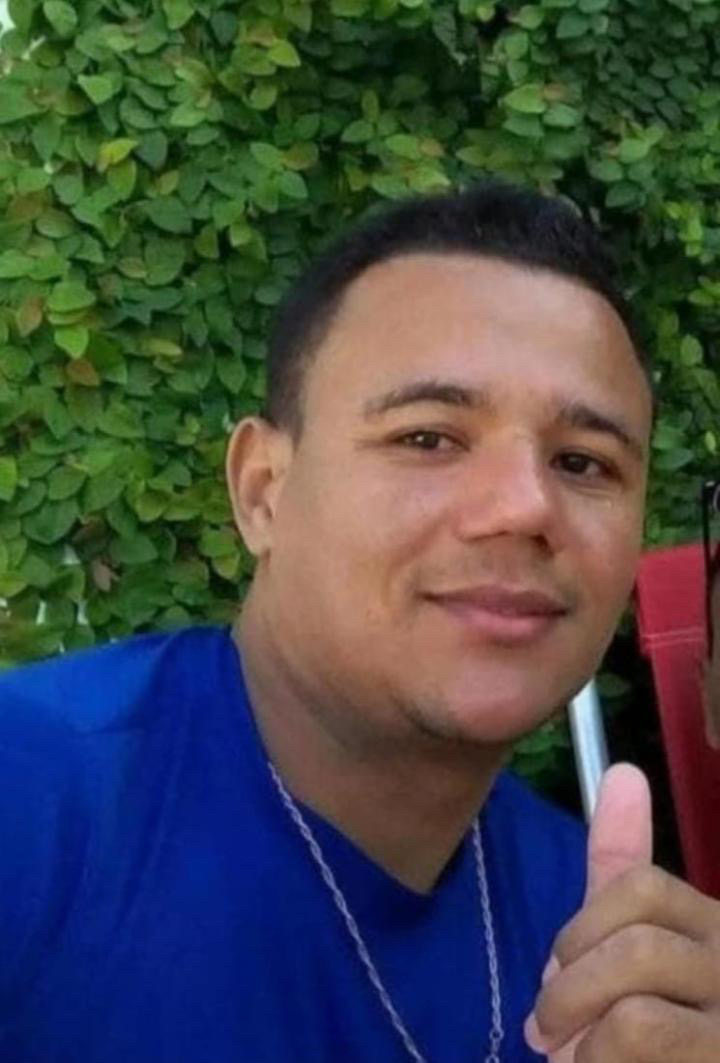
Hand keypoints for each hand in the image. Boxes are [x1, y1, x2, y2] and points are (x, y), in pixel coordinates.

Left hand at [524, 764, 719, 1060]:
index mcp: (716, 928)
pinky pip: (637, 1031)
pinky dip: (593, 1060)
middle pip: (636, 942)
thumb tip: (625, 770)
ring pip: (638, 996)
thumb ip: (621, 862)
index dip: (583, 928)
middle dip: (570, 988)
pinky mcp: (716, 1056)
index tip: (560, 971)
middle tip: (549, 1030)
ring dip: (578, 1030)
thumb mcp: (621, 942)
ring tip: (570, 1058)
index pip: (643, 886)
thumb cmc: (639, 1034)